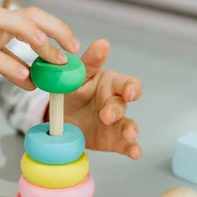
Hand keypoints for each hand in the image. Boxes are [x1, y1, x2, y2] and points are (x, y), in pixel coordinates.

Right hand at [0, 4, 79, 89]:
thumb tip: (32, 79)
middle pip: (29, 15)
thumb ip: (9, 63)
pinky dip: (11, 66)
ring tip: (54, 56)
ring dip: (35, 37)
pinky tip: (26, 78)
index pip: (34, 16)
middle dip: (55, 29)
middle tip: (72, 49)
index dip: (56, 29)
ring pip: (11, 23)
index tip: (72, 47)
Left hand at [63, 39, 141, 158]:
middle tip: (106, 115)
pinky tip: (135, 152)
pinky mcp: (114, 140)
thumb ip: (90, 61)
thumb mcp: (77, 75)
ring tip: (130, 135)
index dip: (131, 88)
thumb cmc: (72, 91)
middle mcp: (116, 104)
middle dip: (117, 110)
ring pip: (129, 126)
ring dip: (132, 130)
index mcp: (110, 85)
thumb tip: (103, 43)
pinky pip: (125, 145)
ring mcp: (116, 124)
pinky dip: (132, 149)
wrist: (60, 118)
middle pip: (123, 105)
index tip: (129, 93)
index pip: (127, 84)